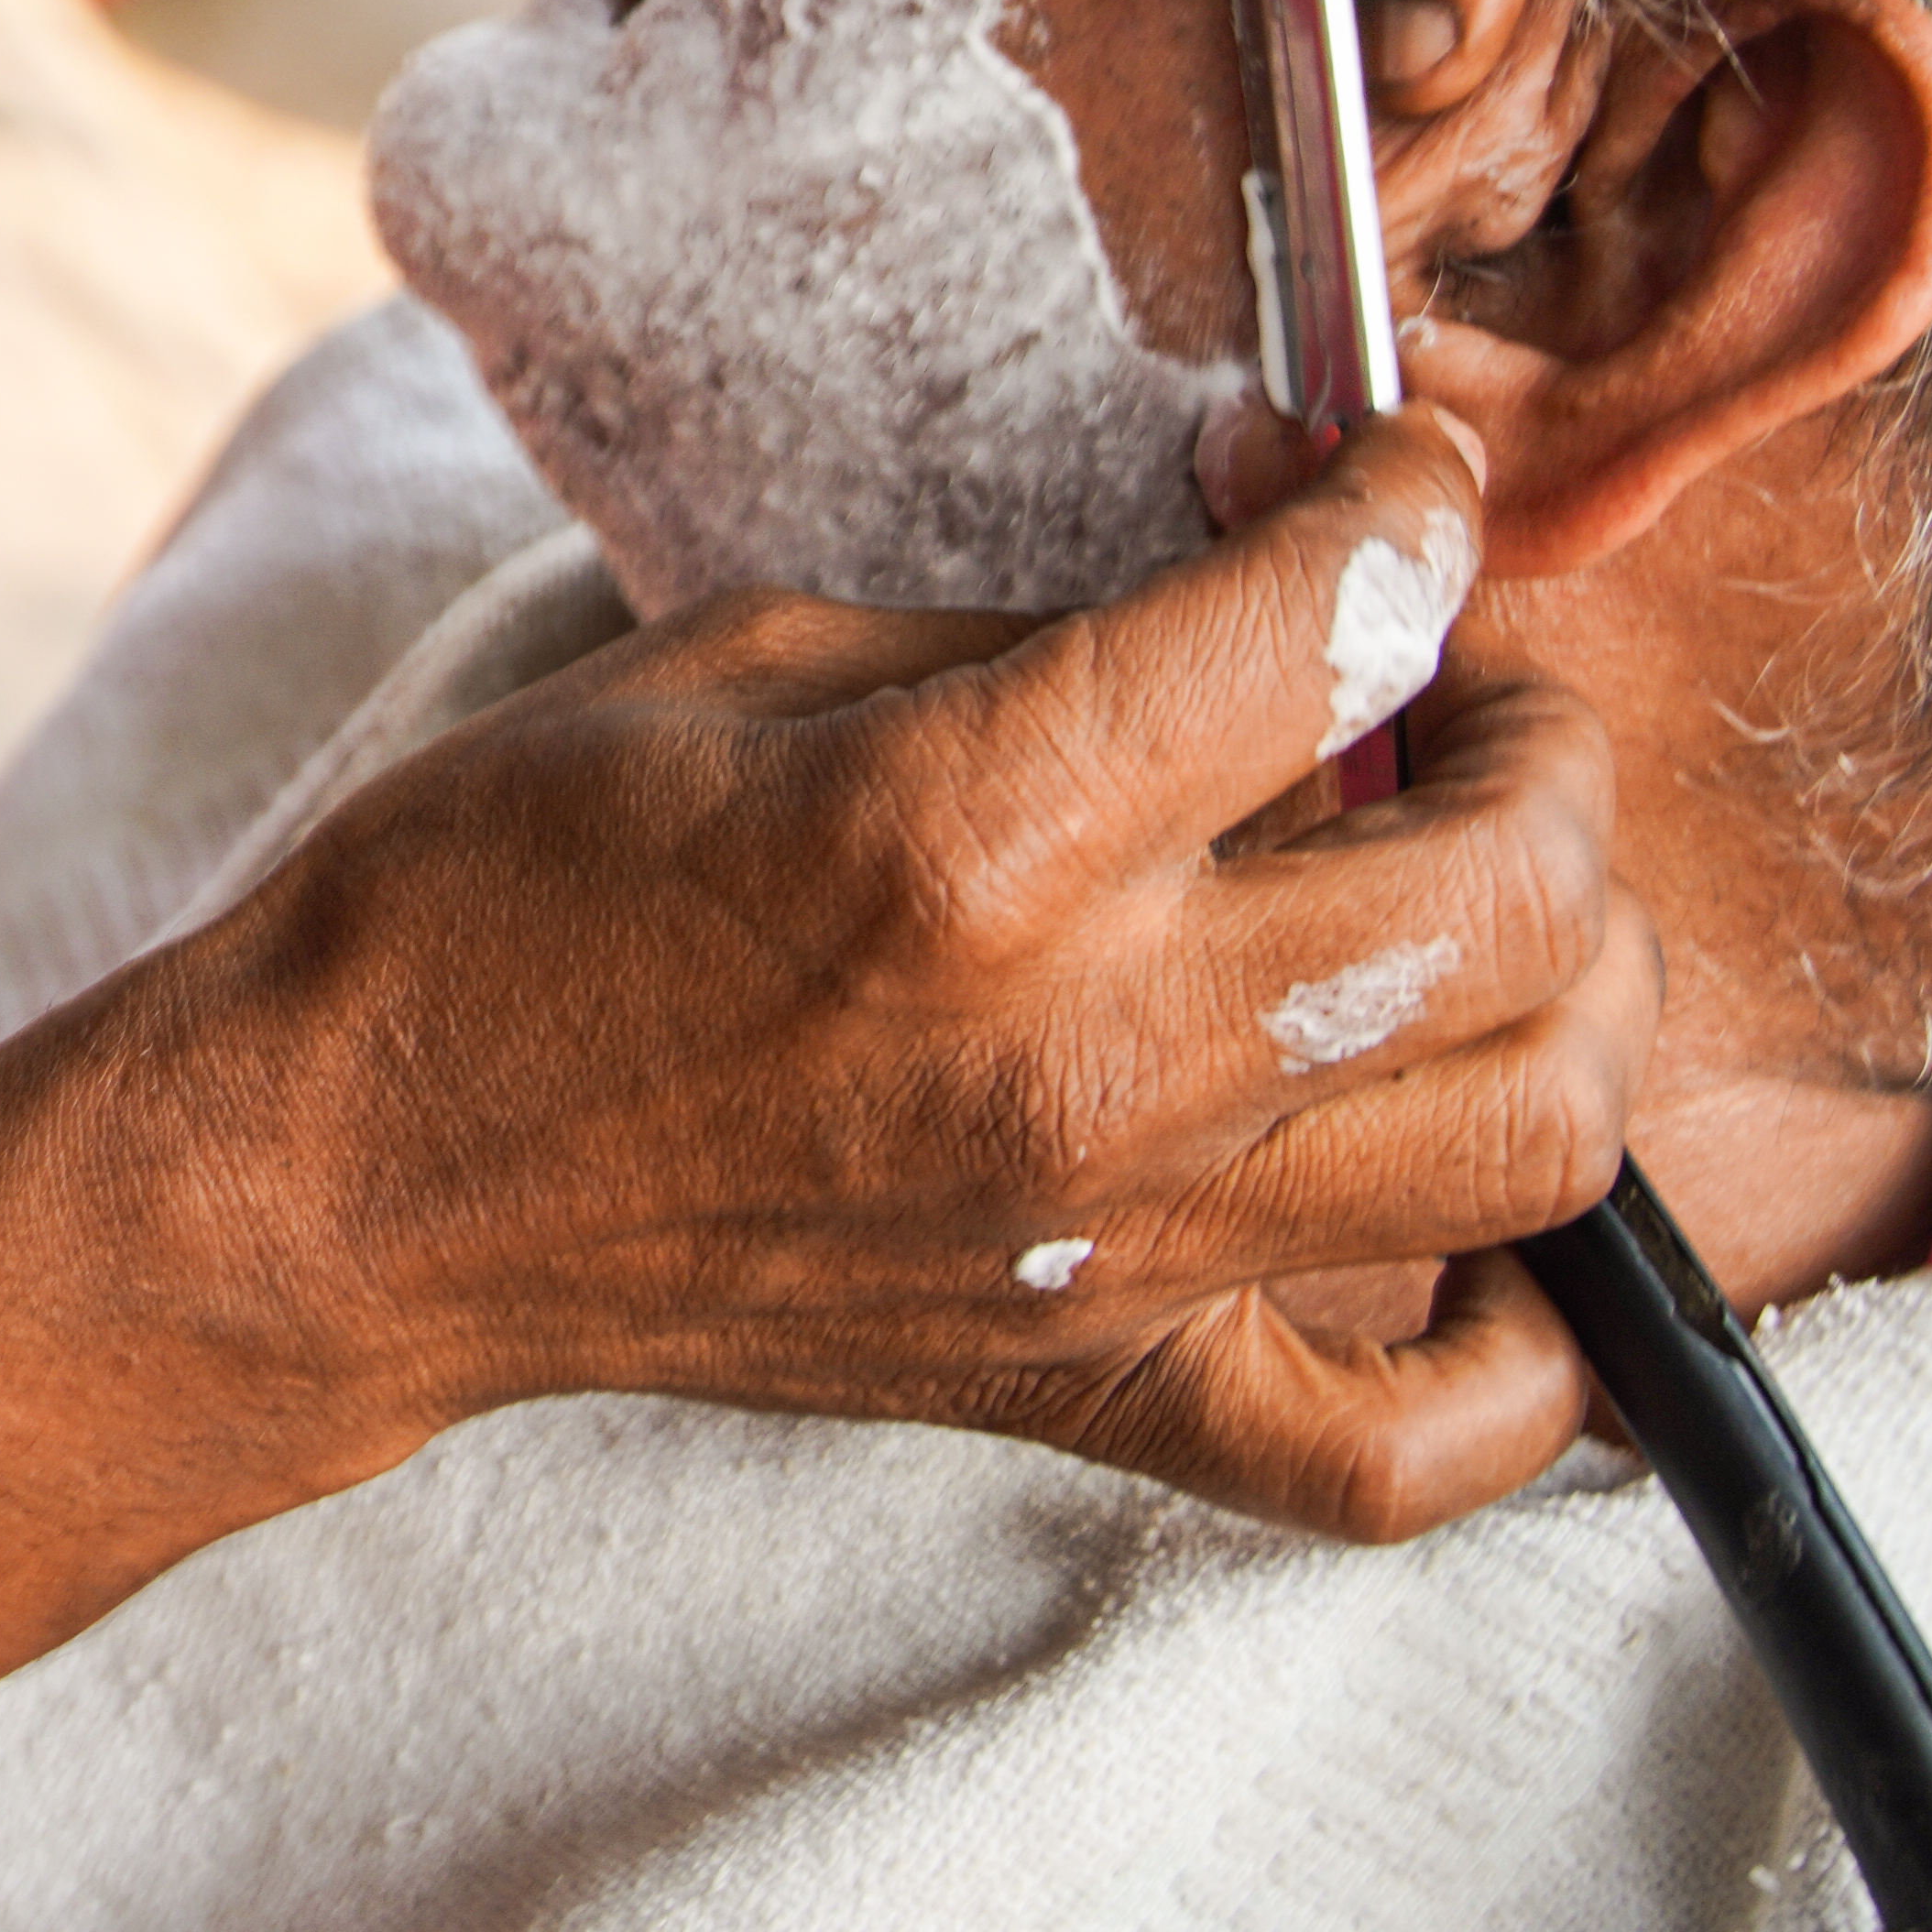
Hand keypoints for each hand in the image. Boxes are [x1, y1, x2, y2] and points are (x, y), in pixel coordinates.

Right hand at [130, 413, 1649, 1539]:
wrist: (356, 1173)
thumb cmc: (506, 889)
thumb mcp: (753, 657)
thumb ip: (1041, 626)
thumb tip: (1258, 568)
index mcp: (976, 831)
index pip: (1340, 632)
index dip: (1416, 507)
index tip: (1409, 482)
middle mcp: (1085, 1051)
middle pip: (1517, 898)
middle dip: (1543, 745)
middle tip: (1462, 700)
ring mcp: (1107, 1244)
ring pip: (1538, 1139)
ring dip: (1576, 988)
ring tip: (1491, 910)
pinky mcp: (1089, 1384)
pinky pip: (1411, 1449)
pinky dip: (1526, 1358)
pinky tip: (1496, 1232)